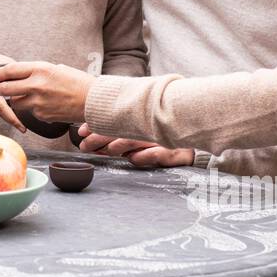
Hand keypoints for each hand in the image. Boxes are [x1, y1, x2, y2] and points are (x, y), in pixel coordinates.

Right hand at [0, 57, 25, 132]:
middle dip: (11, 120)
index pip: (0, 101)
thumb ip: (16, 77)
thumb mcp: (8, 66)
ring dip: (8, 117)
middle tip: (22, 128)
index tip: (22, 121)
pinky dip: (4, 113)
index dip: (12, 114)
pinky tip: (13, 116)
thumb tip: (32, 90)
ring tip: (20, 124)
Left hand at [0, 61, 91, 124]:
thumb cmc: (78, 82)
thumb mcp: (57, 69)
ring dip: (17, 100)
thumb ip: (38, 72)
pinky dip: (34, 109)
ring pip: (15, 102)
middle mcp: (36, 85)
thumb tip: (21, 74)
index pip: (10, 70)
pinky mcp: (42, 115)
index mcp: (40, 69)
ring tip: (25, 96)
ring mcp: (38, 102)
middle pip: (5, 88)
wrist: (94, 101)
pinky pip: (30, 112)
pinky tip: (46, 105)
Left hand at [78, 130, 193, 167]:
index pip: (114, 120)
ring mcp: (161, 138)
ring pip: (133, 140)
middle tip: (84, 145)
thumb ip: (122, 134)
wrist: (196, 137)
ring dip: (115, 146)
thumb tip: (96, 144)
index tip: (80, 131)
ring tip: (104, 151)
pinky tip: (132, 159)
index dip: (96, 125)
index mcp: (141, 118)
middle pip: (119, 130)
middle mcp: (149, 126)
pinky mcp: (173, 151)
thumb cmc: (164, 136)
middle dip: (98, 138)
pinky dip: (142, 156)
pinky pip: (155, 153)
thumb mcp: (143, 130)